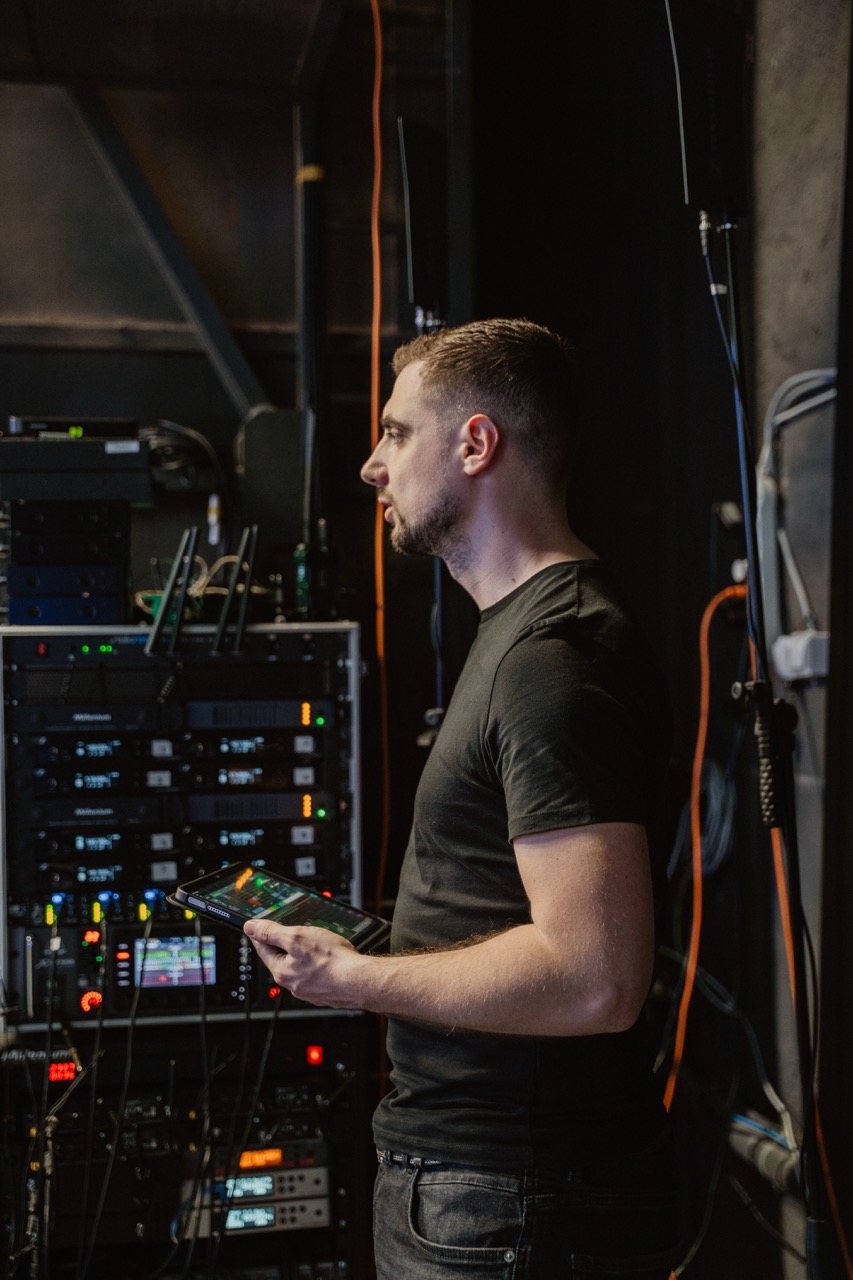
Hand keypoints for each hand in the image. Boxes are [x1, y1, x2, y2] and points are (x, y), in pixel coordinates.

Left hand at [243, 919, 365, 1008]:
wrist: (359, 981)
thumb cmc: (332, 960)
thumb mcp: (297, 937)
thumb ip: (272, 933)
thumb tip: (250, 928)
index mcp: (282, 971)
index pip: (263, 949)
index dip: (260, 934)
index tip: (258, 927)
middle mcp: (293, 985)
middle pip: (281, 959)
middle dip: (283, 945)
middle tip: (288, 932)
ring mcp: (309, 990)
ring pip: (299, 968)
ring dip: (302, 956)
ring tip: (313, 943)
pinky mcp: (325, 992)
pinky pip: (315, 975)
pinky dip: (318, 966)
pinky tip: (328, 959)